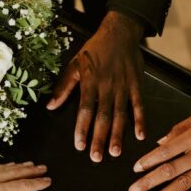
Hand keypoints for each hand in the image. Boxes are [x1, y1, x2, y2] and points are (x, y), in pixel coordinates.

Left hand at [0, 162, 50, 190]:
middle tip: (43, 168)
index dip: (35, 183)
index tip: (47, 181)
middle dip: (30, 171)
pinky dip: (1, 167)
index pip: (20, 186)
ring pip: (1, 169)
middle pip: (13, 173)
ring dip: (17, 167)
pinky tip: (6, 167)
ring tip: (29, 165)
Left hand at [47, 11, 145, 161]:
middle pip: (102, 116)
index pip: (85, 109)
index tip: (79, 145)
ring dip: (118, 134)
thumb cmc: (94, 50)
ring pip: (120, 114)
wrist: (119, 32)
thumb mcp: (74, 65)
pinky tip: (140, 135)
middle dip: (99, 138)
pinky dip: (140, 120)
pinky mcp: (137, 85)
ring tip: (115, 152)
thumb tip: (50, 106)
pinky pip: (139, 105)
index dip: (82, 128)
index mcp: (90, 82)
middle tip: (96, 157)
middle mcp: (107, 86)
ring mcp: (124, 86)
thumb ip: (63, 87)